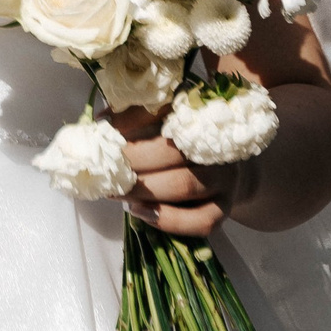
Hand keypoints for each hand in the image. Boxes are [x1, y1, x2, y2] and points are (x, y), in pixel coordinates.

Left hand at [108, 104, 239, 238]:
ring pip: (183, 184)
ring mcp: (224, 178)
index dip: (132, 117)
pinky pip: (199, 220)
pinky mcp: (224, 208)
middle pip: (172, 151)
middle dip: (133, 160)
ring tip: (115, 192)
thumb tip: (101, 124)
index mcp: (197, 118)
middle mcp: (213, 146)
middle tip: (105, 167)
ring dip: (144, 191)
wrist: (229, 174)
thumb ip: (137, 124)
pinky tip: (140, 212)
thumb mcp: (164, 129)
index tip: (103, 124)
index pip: (165, 111)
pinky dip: (167, 219)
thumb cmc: (182, 149)